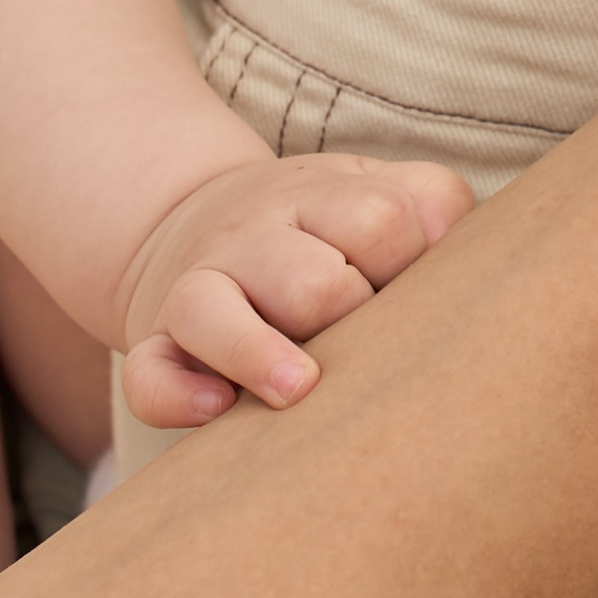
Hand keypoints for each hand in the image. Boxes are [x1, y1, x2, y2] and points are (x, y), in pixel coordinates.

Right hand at [118, 150, 476, 426]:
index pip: (380, 220)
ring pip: (215, 312)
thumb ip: (431, 201)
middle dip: (347, 315)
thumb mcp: (370, 187)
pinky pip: (147, 373)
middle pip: (311, 281)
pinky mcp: (156, 342)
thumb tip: (451, 247)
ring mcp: (196, 289)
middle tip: (365, 340)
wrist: (185, 221)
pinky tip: (215, 410)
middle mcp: (251, 239)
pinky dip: (176, 394)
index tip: (411, 285)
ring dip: (259, 354)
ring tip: (300, 388)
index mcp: (316, 198)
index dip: (407, 260)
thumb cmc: (313, 225)